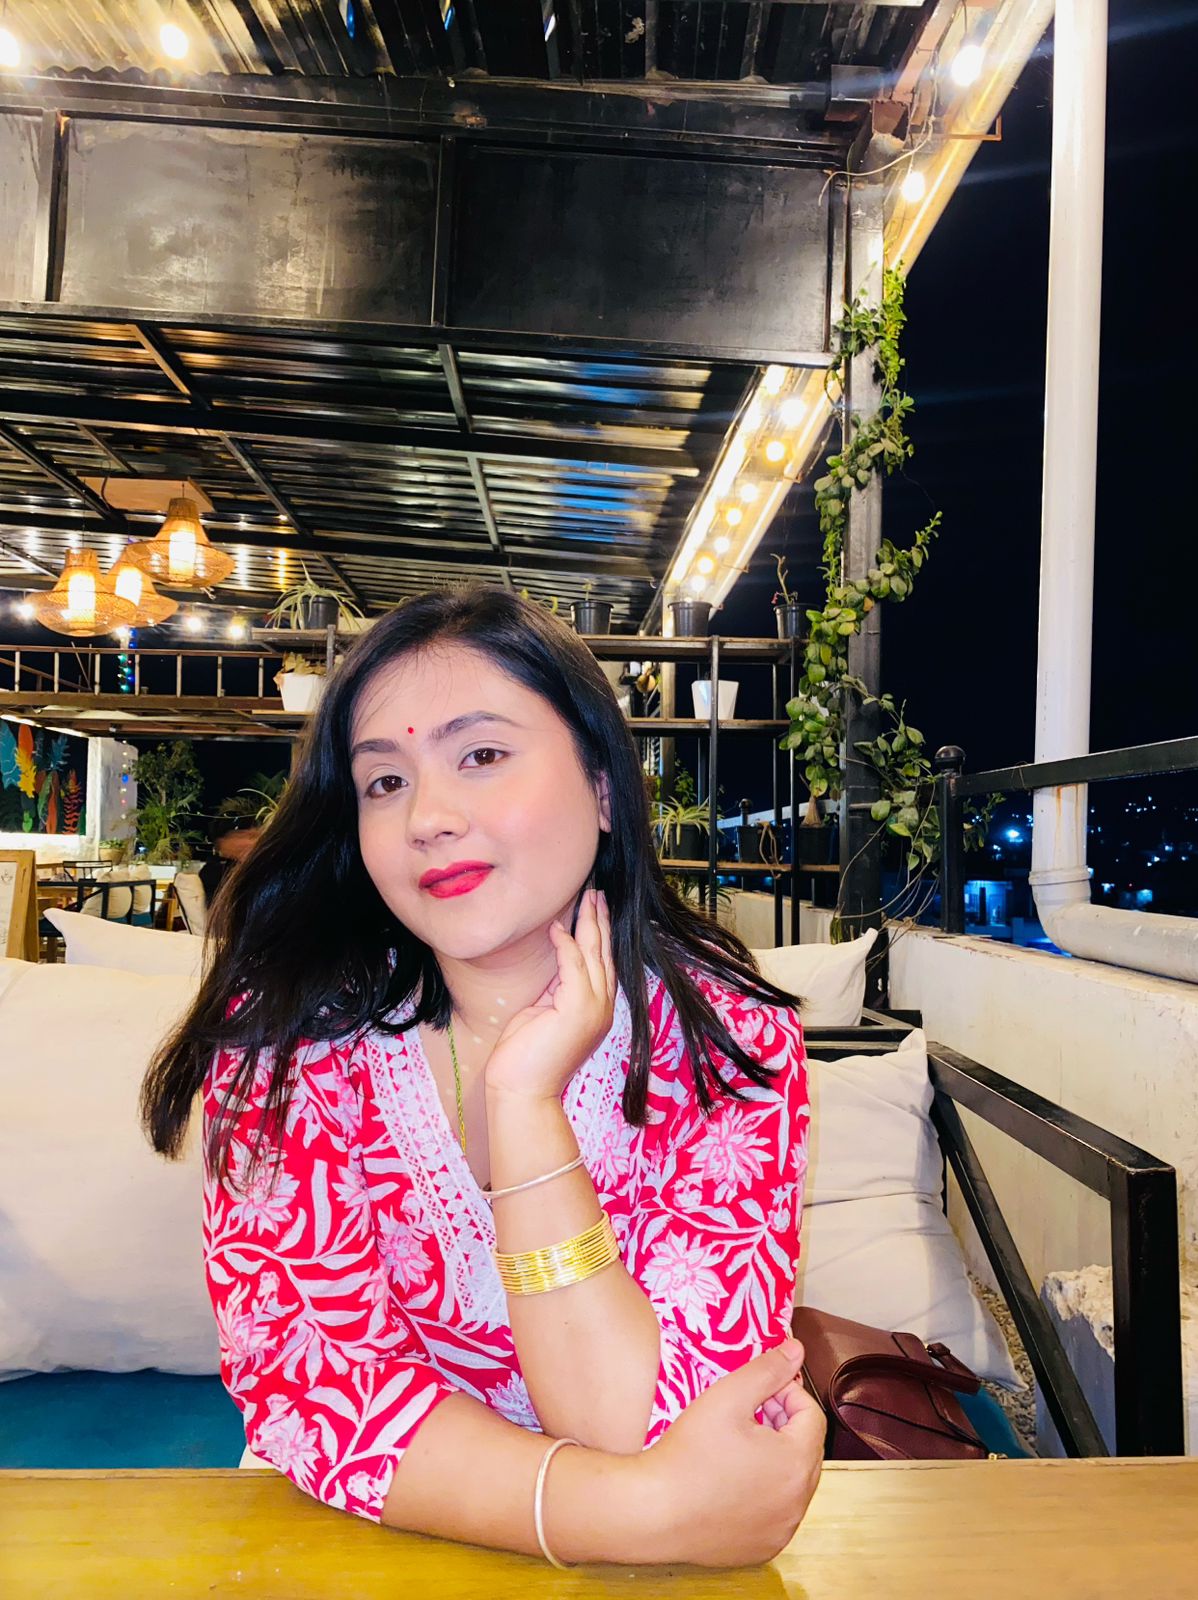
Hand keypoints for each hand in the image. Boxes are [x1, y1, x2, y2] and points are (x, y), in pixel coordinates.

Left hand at [483, 888, 615, 1102]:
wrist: (523, 1092)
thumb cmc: (527, 1058)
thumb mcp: (544, 1013)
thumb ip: (556, 988)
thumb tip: (558, 961)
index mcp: (595, 1010)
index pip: (602, 965)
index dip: (600, 935)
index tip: (596, 909)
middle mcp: (602, 1009)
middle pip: (605, 955)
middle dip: (601, 921)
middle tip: (598, 893)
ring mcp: (593, 1010)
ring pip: (595, 955)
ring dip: (590, 924)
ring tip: (588, 898)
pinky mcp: (577, 1010)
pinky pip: (574, 966)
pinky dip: (567, 944)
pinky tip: (559, 927)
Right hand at [639, 1340, 825, 1566]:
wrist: (653, 1512)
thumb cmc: (689, 1451)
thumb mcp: (728, 1396)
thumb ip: (767, 1370)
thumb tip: (797, 1349)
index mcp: (796, 1463)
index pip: (812, 1417)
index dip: (788, 1395)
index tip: (759, 1392)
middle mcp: (798, 1503)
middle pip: (805, 1450)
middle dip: (783, 1425)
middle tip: (748, 1413)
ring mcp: (782, 1530)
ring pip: (792, 1482)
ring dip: (775, 1458)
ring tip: (738, 1444)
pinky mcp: (763, 1548)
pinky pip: (777, 1512)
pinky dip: (764, 1493)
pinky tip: (732, 1480)